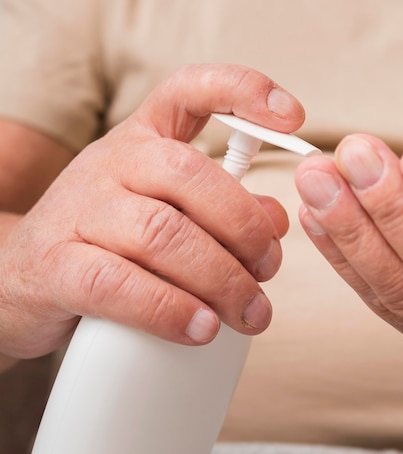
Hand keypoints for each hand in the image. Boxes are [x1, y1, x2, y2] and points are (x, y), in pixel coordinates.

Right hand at [0, 64, 303, 357]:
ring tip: (249, 313)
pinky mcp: (58, 267)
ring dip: (221, 280)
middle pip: (190, 175)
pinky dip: (170, 310)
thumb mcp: (170, 215)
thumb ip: (224, 212)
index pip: (189, 92)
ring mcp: (79, 211)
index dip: (242, 92)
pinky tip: (202, 329)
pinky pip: (119, 285)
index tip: (292, 119)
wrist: (23, 280)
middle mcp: (111, 164)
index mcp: (144, 142)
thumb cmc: (112, 246)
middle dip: (245, 229)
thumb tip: (275, 219)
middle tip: (268, 271)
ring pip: (161, 233)